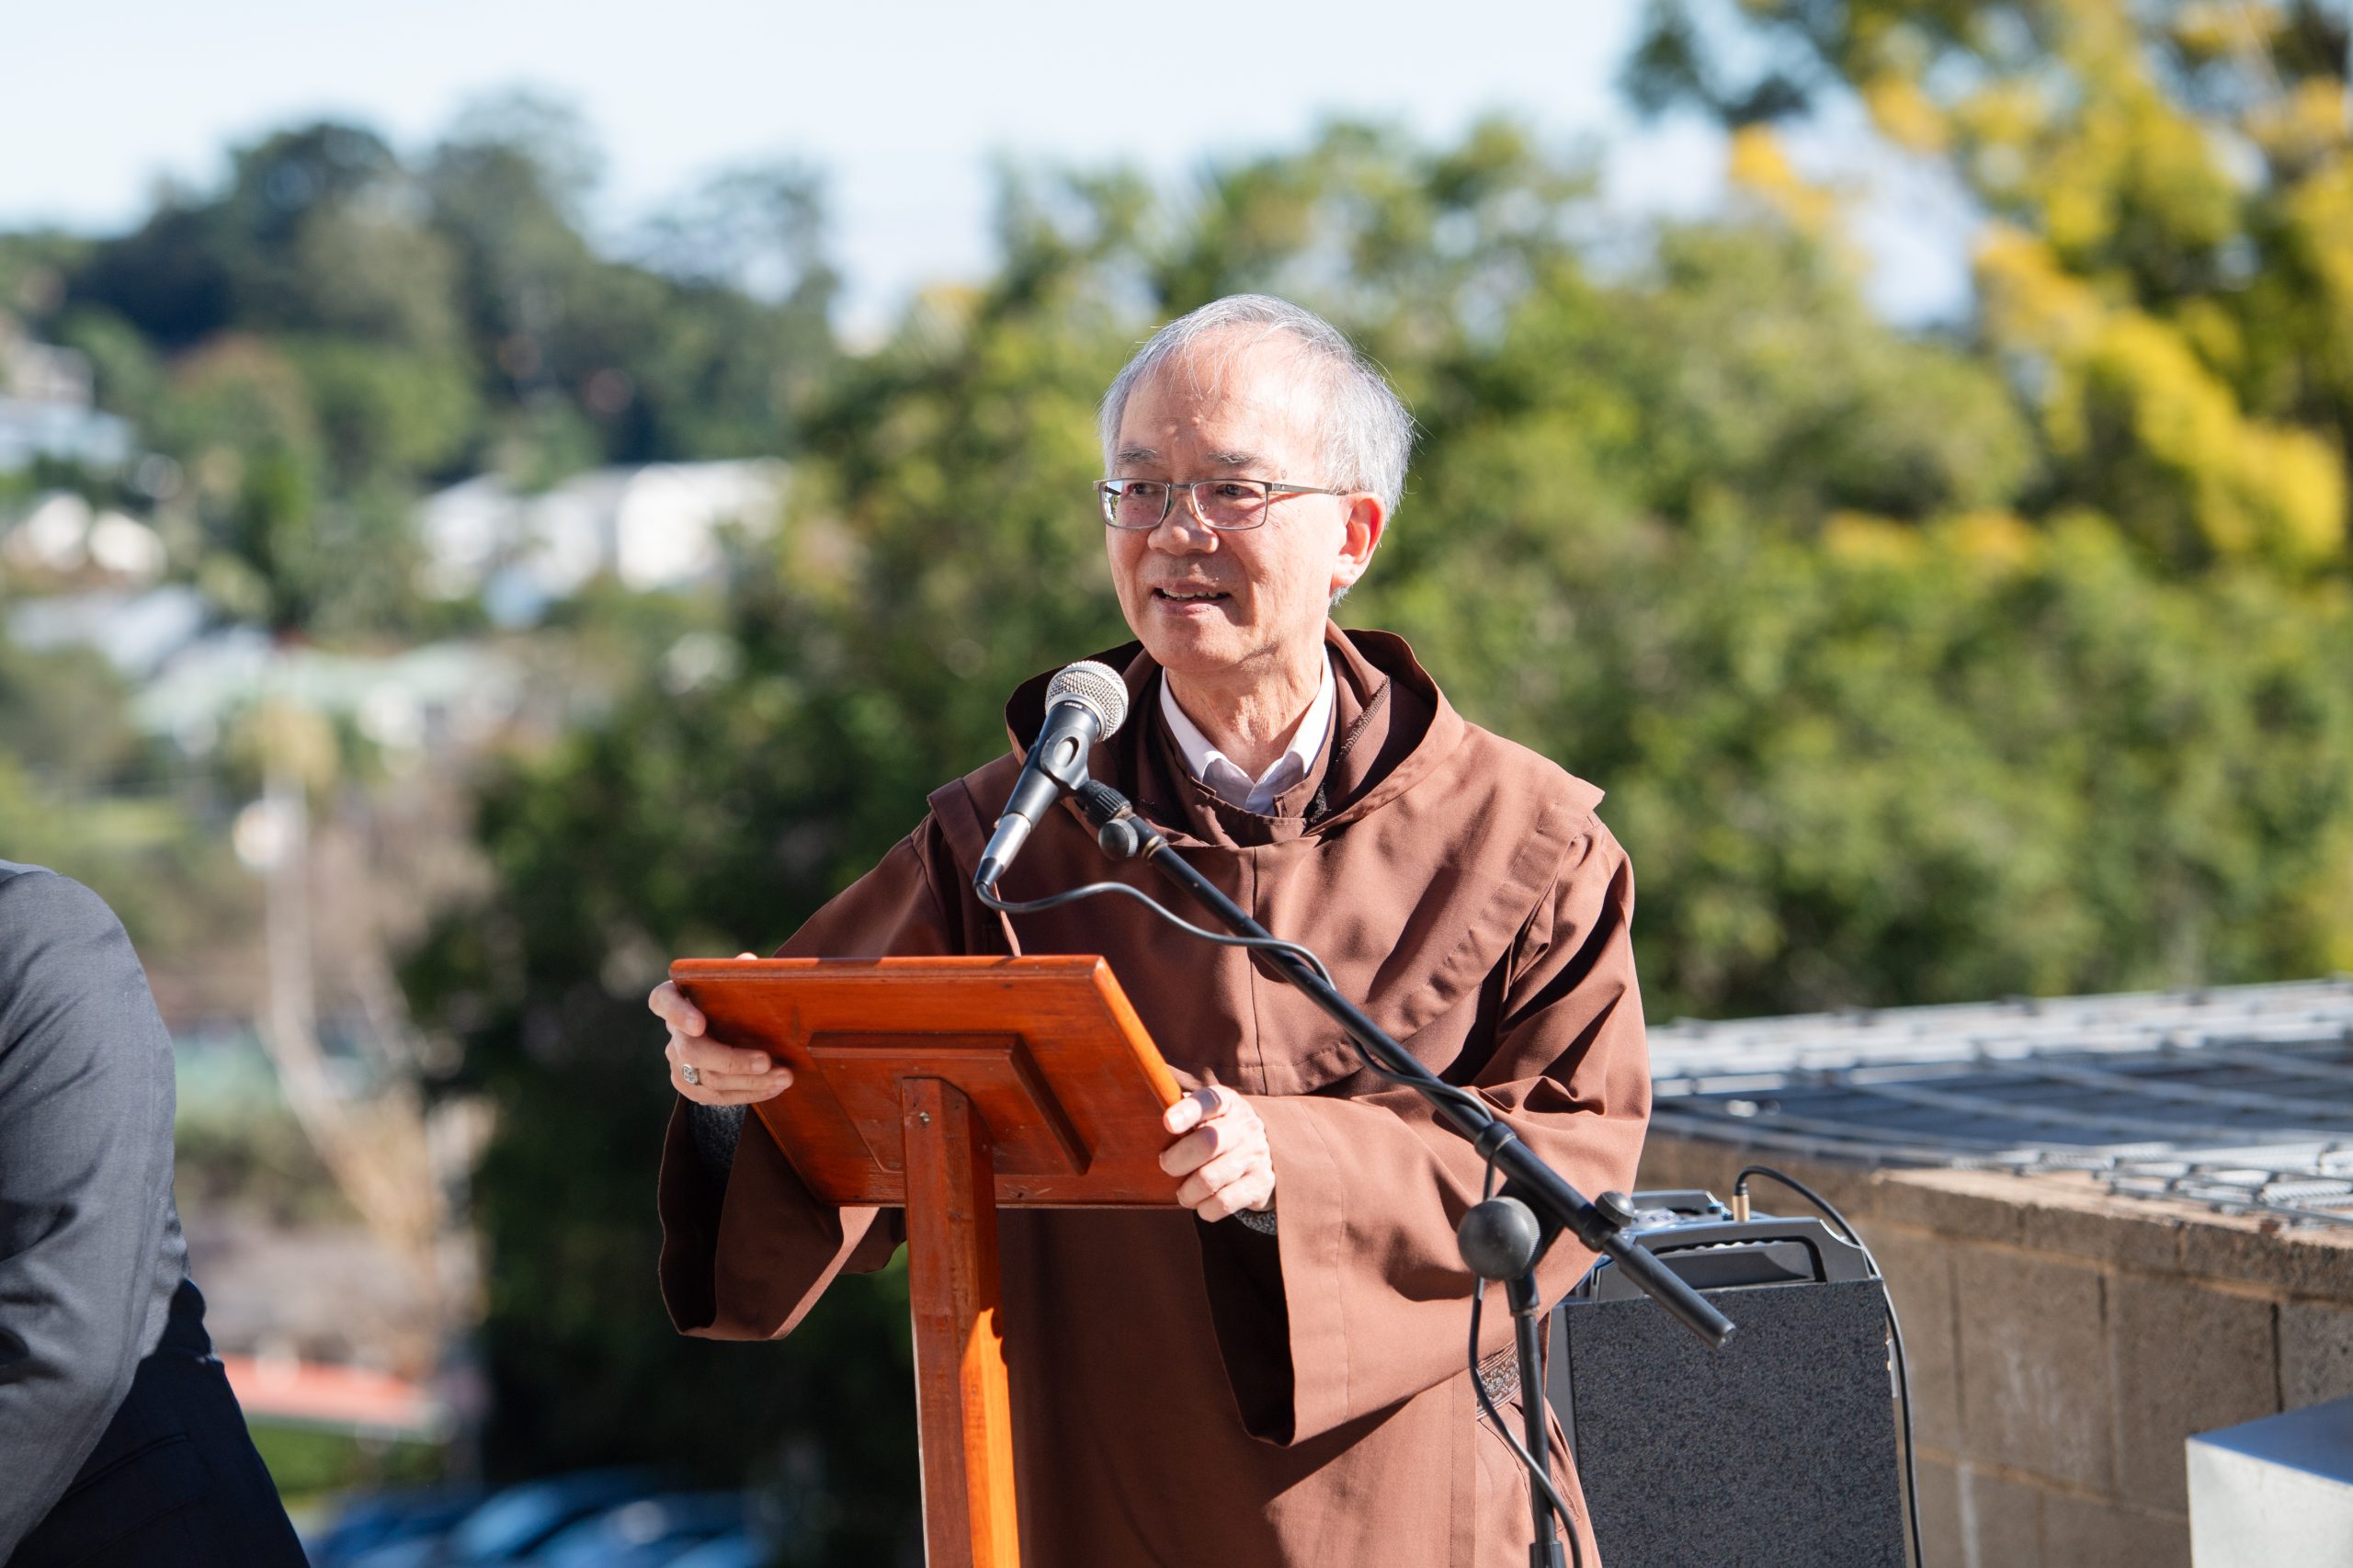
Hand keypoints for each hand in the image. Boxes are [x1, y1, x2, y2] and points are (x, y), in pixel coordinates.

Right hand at [651, 954, 793, 1105]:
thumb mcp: (733, 980)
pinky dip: (748, 1094)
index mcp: (675, 998)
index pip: (664, 1002)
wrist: (729, 1027)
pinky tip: (773, 1088)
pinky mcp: (689, 1086)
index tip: (699, 1024)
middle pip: (692, 1052)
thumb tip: (747, 963)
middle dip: (732, 1060)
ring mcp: (678, 1062)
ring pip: (708, 1080)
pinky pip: (716, 1098)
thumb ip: (738, 972)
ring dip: (750, 1082)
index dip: (678, 1014)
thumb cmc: (732, 996)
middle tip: (767, 1061)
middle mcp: (672, 1032)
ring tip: (784, 1077)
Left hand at [1159, 1085, 1275, 1222]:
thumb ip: (1183, 1112)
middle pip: (1207, 1143)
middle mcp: (1245, 1126)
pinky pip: (1223, 1203)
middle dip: (1177, 1161)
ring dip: (1187, 1192)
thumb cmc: (1220, 1130)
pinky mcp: (1261, 1184)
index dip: (1187, 1111)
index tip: (1168, 1123)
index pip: (1209, 1100)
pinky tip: (1202, 1203)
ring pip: (1210, 1179)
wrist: (1268, 1153)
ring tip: (1183, 1193)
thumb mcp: (1209, 1114)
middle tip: (1167, 1166)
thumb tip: (1145, 1116)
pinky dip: (1205, 1209)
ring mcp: (1255, 1155)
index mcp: (1227, 1103)